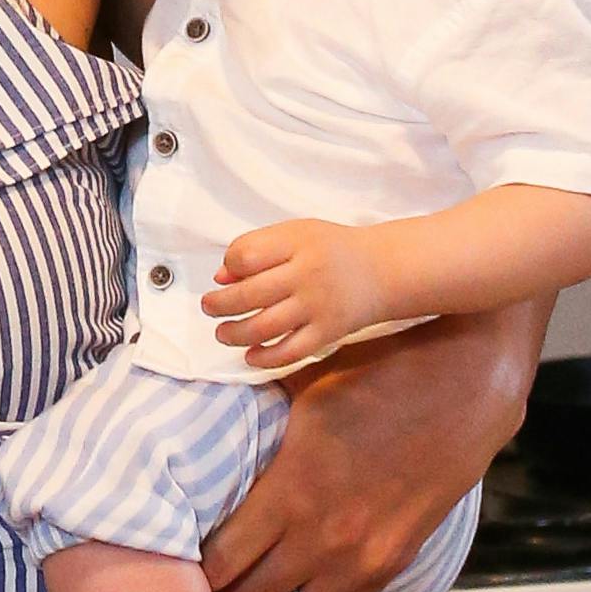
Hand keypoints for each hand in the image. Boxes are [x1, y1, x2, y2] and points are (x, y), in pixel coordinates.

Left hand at [202, 297, 547, 591]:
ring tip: (258, 583)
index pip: (223, 560)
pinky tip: (304, 586)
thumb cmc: (382, 376)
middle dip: (226, 590)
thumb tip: (211, 412)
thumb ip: (260, 416)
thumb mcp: (306, 388)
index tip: (193, 553)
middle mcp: (322, 536)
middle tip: (216, 576)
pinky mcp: (395, 563)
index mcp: (291, 490)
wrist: (467, 387)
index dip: (200, 563)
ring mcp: (362, 557)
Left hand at [205, 218, 385, 374]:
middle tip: (209, 307)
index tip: (227, 273)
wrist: (381, 270)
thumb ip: (258, 247)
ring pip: (264, 326)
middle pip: (249, 294)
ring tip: (222, 332)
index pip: (246, 254)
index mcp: (297, 242)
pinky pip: (290, 352)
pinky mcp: (327, 333)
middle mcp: (307, 274)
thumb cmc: (331, 249)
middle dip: (219, 304)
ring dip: (234, 333)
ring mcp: (317, 306)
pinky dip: (265, 358)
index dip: (229, 265)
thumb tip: (221, 276)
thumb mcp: (296, 233)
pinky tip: (250, 355)